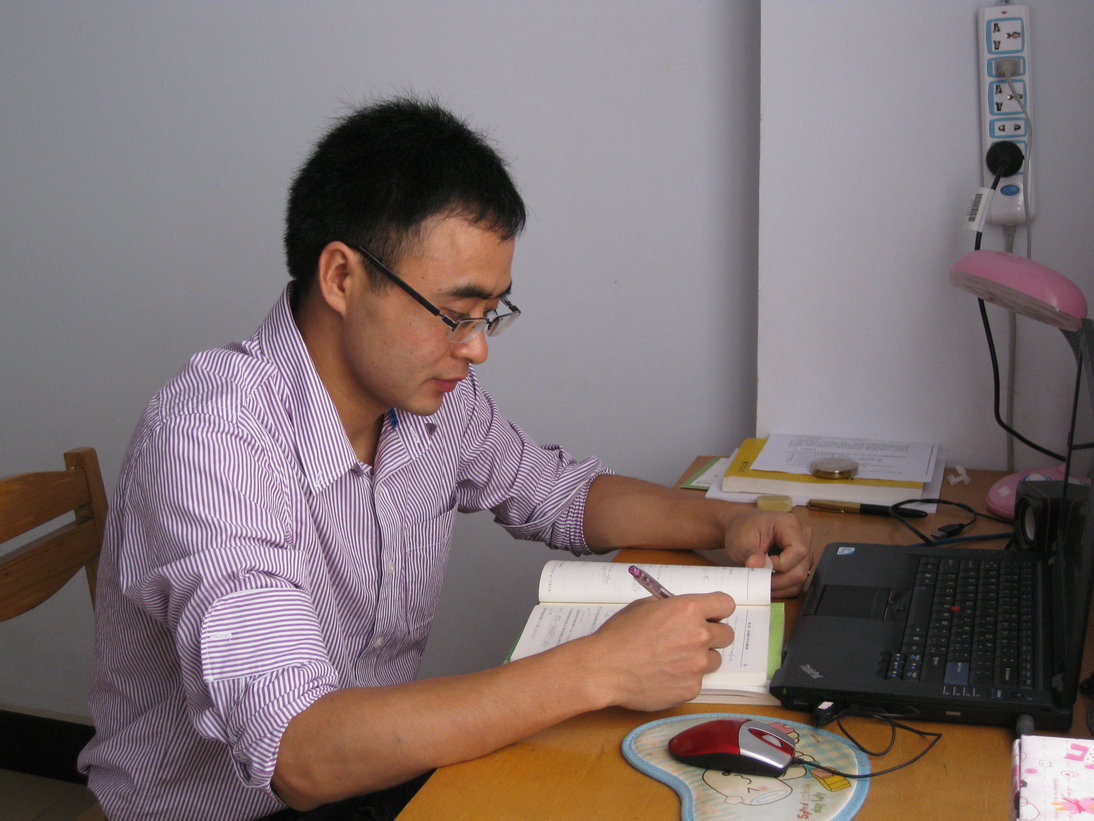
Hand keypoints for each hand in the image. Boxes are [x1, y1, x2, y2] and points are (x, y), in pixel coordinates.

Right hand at [582, 592, 734, 710]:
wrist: (605, 668)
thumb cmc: (619, 635)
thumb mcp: (644, 606)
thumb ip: (672, 607)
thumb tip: (686, 611)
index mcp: (689, 609)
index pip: (726, 604)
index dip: (718, 609)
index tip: (712, 614)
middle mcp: (699, 635)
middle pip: (727, 633)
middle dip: (712, 634)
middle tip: (692, 638)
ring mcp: (698, 664)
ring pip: (715, 659)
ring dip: (701, 658)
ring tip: (674, 659)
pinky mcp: (692, 688)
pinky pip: (698, 680)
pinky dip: (685, 678)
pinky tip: (665, 675)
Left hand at [725, 510, 811, 597]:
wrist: (740, 528)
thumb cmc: (742, 530)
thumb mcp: (741, 541)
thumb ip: (749, 554)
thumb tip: (756, 565)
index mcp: (789, 524)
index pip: (798, 550)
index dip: (782, 564)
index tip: (763, 567)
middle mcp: (802, 535)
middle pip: (801, 568)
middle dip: (779, 580)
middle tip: (760, 581)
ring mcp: (805, 549)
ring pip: (801, 577)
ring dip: (781, 586)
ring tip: (762, 582)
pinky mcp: (802, 561)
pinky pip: (798, 581)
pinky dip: (783, 587)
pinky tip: (769, 583)